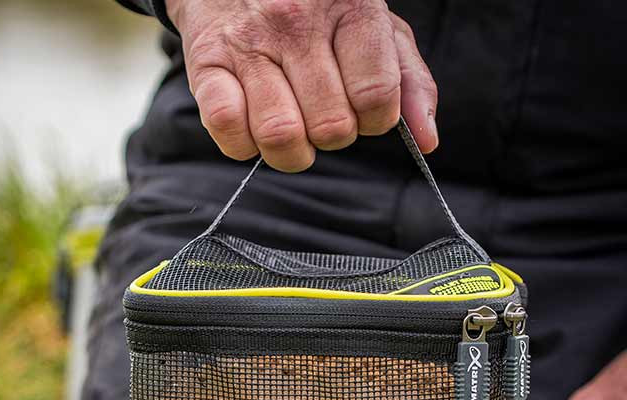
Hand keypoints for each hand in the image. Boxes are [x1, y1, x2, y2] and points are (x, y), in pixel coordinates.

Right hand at [164, 0, 437, 171]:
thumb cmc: (314, 8)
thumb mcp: (373, 28)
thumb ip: (407, 81)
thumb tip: (426, 138)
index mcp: (349, 8)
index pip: (376, 95)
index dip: (374, 120)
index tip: (363, 109)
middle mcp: (296, 22)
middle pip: (331, 127)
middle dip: (332, 136)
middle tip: (322, 114)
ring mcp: (249, 44)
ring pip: (280, 136)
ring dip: (291, 151)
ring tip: (291, 127)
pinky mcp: (207, 64)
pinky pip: (228, 129)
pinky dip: (243, 144)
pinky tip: (252, 124)